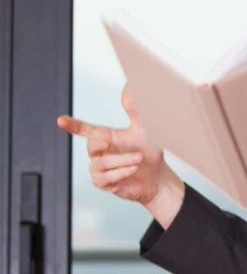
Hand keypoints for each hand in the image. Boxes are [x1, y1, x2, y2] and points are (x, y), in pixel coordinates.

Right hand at [56, 84, 185, 226]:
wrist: (158, 178)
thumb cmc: (149, 154)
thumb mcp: (146, 130)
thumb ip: (137, 110)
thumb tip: (128, 89)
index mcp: (107, 138)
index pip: (86, 130)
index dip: (73, 126)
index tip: (60, 121)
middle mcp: (101, 153)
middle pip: (92, 146)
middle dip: (111, 147)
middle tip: (134, 149)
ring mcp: (101, 169)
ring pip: (100, 164)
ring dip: (122, 161)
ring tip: (138, 159)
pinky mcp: (105, 184)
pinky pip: (105, 178)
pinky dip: (121, 173)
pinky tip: (133, 170)